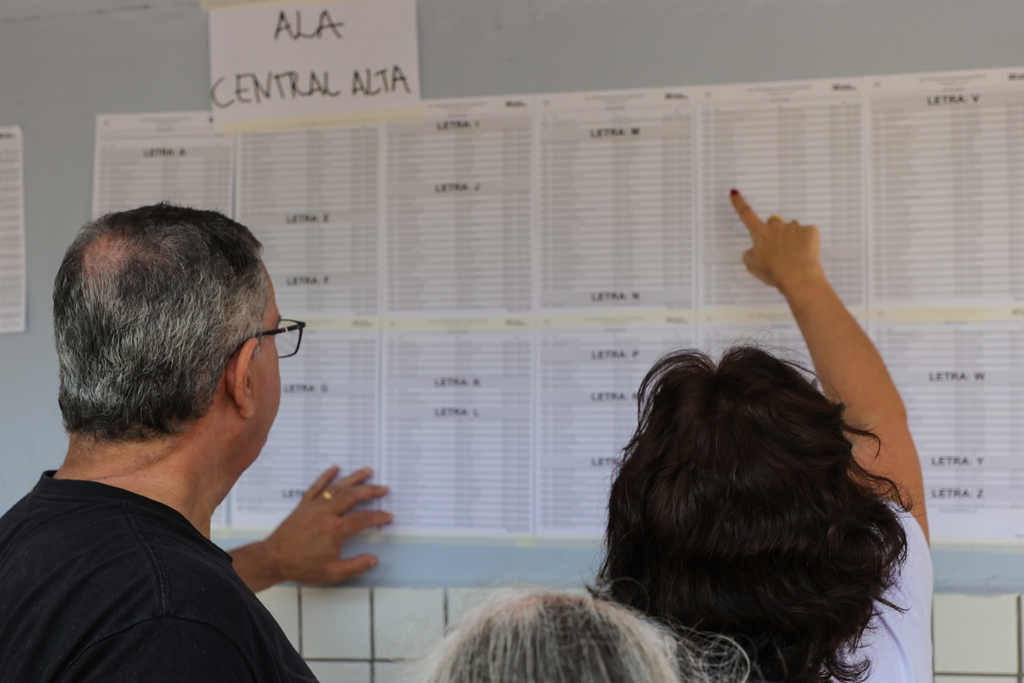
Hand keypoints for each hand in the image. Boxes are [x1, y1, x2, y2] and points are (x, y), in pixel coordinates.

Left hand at [259, 466, 392, 584]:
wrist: (273, 559)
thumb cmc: (300, 566)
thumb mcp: (332, 573)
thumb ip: (355, 566)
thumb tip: (373, 560)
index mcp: (335, 530)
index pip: (364, 518)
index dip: (379, 516)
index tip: (388, 516)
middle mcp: (326, 513)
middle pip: (354, 495)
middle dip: (371, 490)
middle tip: (384, 488)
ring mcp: (314, 506)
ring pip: (338, 486)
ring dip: (354, 477)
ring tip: (367, 470)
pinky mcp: (304, 504)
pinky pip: (317, 485)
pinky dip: (326, 475)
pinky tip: (335, 468)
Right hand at [729, 189, 824, 293]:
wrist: (798, 277)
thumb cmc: (775, 273)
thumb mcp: (752, 267)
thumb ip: (749, 255)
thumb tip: (753, 251)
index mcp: (760, 234)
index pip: (746, 214)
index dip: (739, 203)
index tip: (735, 193)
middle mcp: (776, 227)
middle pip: (774, 225)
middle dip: (776, 235)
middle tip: (780, 252)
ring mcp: (794, 227)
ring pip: (792, 230)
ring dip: (792, 239)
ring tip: (793, 257)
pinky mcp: (810, 231)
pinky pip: (807, 233)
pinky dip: (806, 242)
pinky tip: (804, 254)